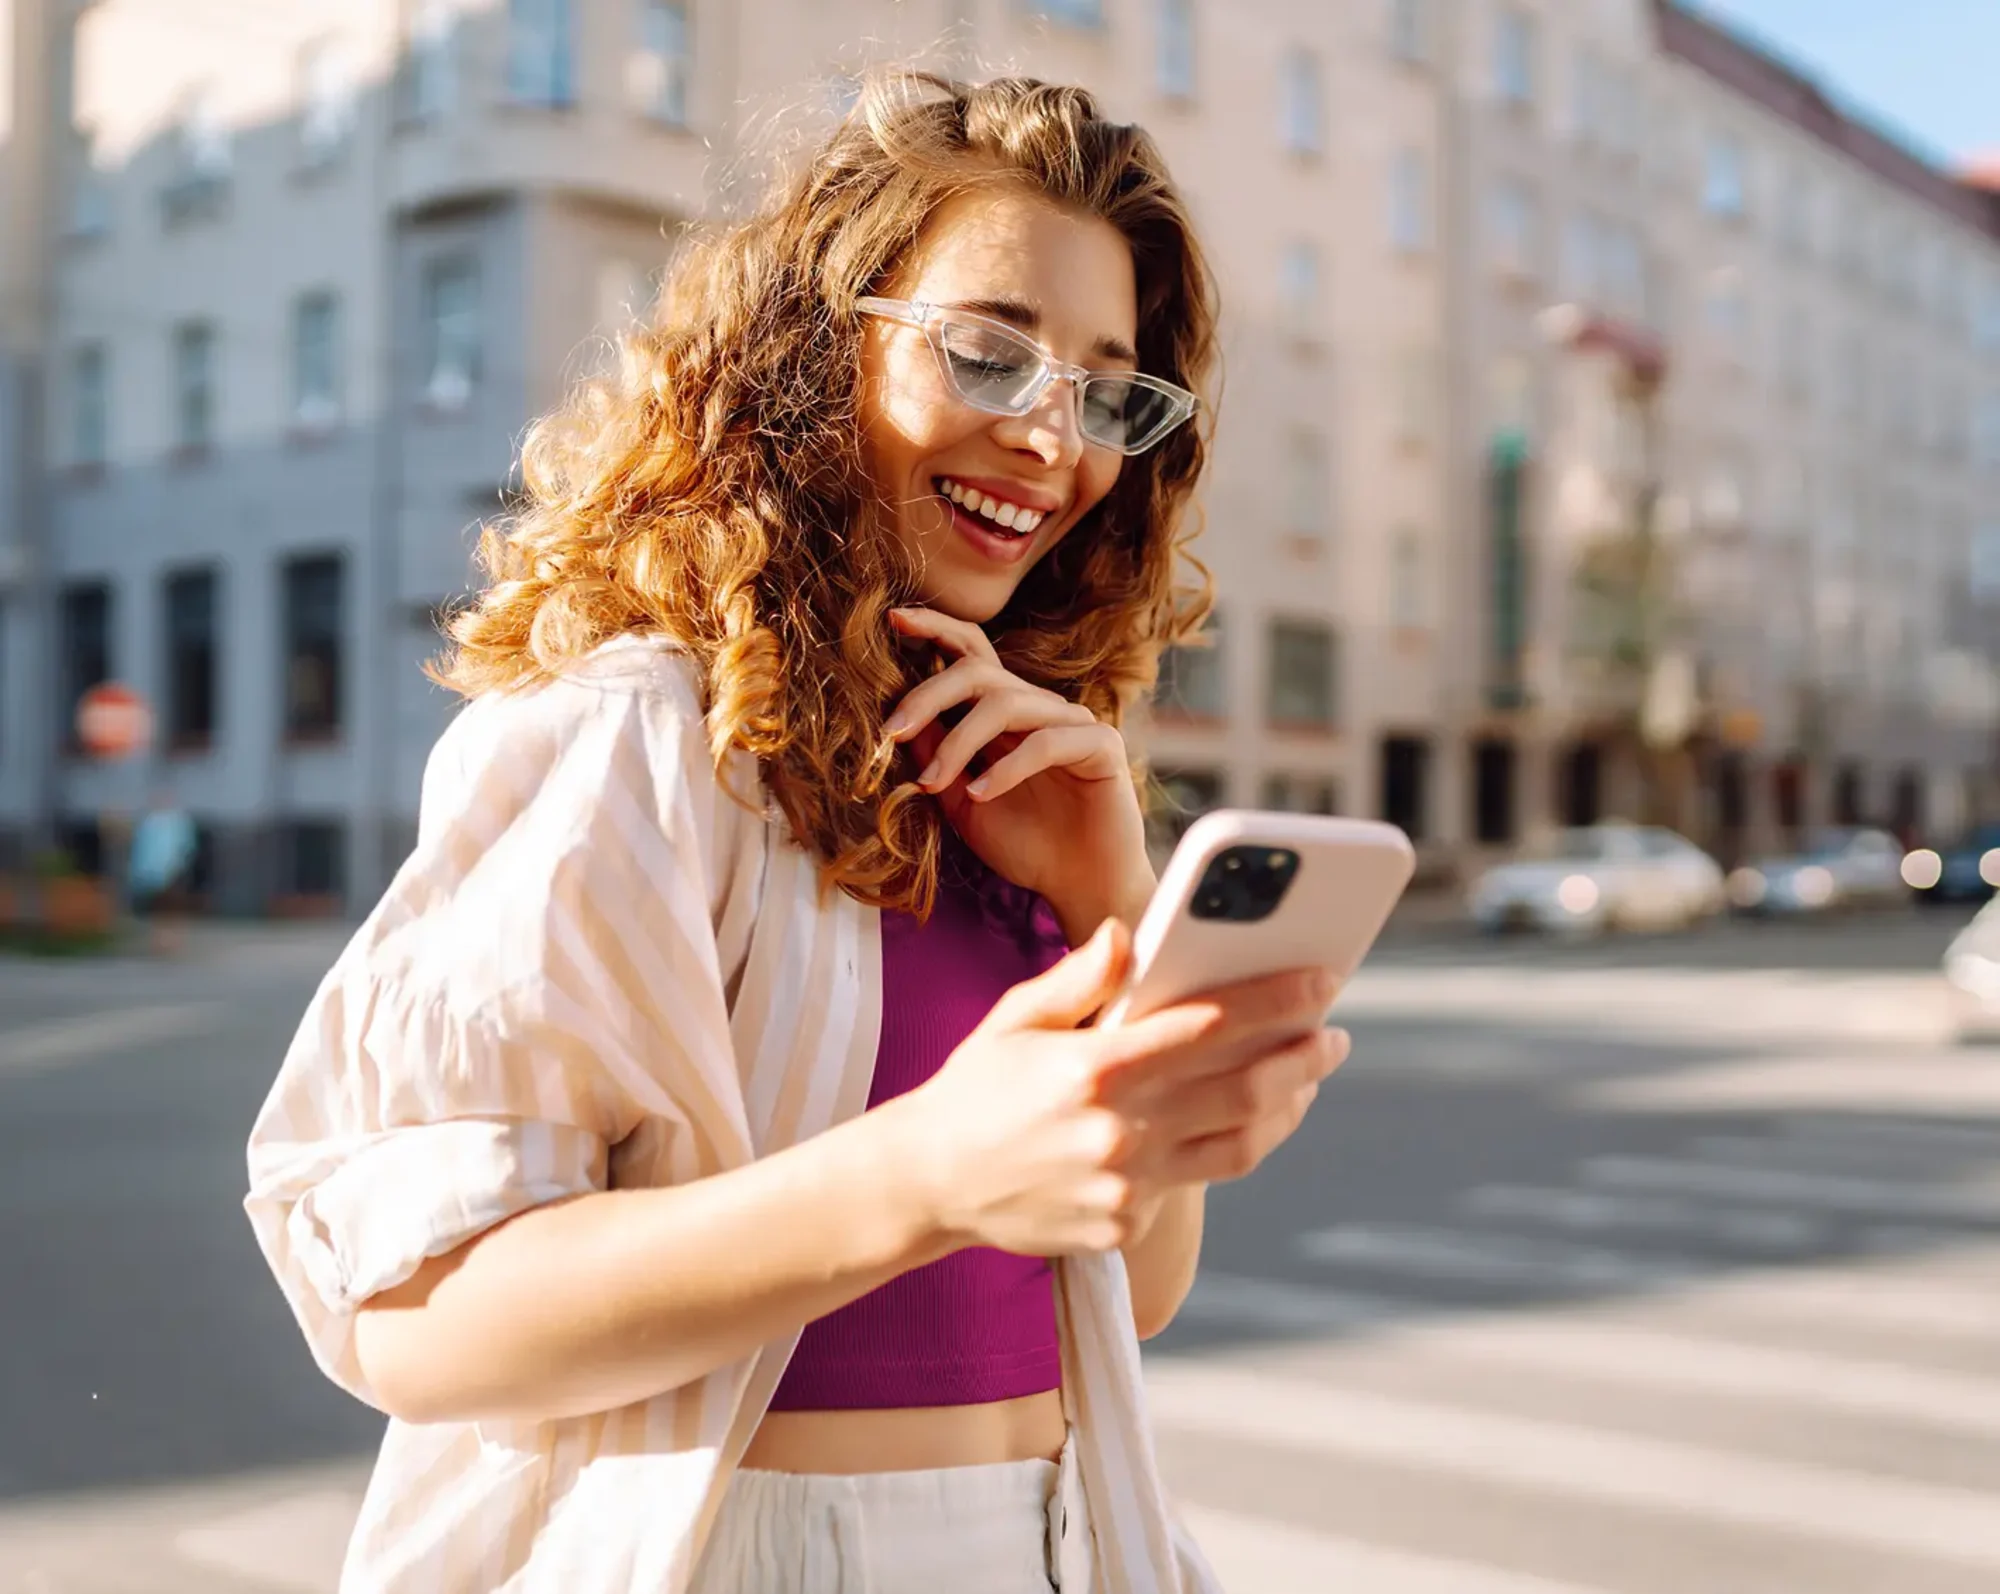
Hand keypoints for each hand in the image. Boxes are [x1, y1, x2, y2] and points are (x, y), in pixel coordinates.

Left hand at [883, 607, 1151, 940]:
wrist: (1080, 888)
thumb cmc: (1026, 846)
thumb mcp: (963, 803)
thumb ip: (937, 760)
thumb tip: (897, 723)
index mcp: (1008, 713)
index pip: (973, 653)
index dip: (936, 628)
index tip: (894, 620)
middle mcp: (1040, 707)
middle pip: (979, 672)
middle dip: (928, 696)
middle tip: (891, 732)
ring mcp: (1073, 722)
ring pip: (1007, 704)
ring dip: (960, 742)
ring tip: (935, 782)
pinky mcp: (1100, 746)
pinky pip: (1046, 742)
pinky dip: (1007, 767)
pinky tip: (983, 794)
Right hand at [888, 917, 1348, 1256]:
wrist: (928, 1183)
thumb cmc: (976, 1087)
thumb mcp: (1015, 1019)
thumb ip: (1080, 978)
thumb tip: (1129, 933)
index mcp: (1091, 1066)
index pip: (1208, 1025)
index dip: (1276, 1000)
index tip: (1322, 978)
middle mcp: (1114, 1129)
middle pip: (1242, 1089)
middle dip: (1302, 1057)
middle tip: (1334, 1035)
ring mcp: (1123, 1184)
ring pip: (1237, 1145)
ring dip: (1286, 1109)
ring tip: (1306, 1081)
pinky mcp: (1122, 1223)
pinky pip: (1192, 1182)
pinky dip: (1224, 1147)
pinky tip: (1241, 1122)